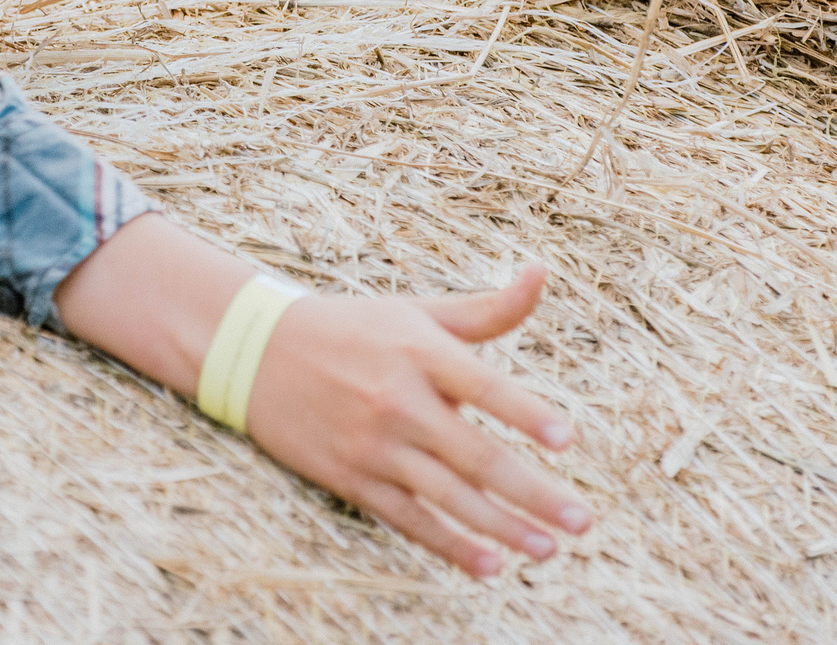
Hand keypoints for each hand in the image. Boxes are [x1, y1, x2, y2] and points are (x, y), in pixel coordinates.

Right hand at [54, 218, 587, 576]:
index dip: (527, 413)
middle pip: (476, 456)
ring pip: (449, 497)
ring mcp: (373, 444)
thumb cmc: (353, 329)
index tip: (567, 440)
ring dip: (503, 528)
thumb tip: (541, 272)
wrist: (256, 352)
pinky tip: (488, 564)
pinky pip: (409, 519)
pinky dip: (449, 545)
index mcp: (419, 351)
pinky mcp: (351, 477)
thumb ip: (486, 309)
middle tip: (580, 522)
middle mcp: (398, 400)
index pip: (485, 385)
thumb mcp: (416, 312)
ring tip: (547, 550)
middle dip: (533, 493)